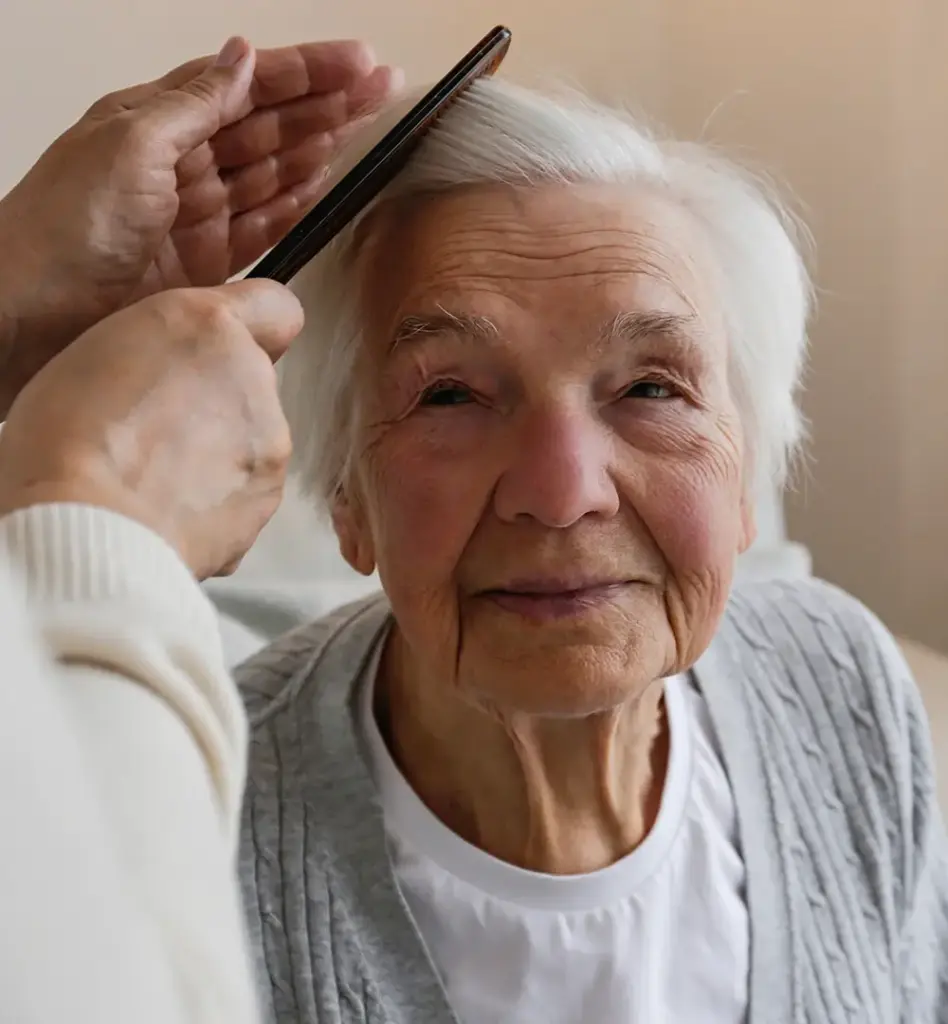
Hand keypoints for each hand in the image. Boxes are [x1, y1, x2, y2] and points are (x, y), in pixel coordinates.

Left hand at [0, 36, 398, 413]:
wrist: (33, 314)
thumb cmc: (63, 226)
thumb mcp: (130, 144)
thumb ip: (194, 103)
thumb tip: (242, 55)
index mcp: (157, 120)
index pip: (246, 83)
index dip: (305, 71)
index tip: (358, 62)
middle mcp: (180, 162)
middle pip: (268, 124)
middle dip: (326, 102)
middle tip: (380, 88)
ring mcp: (195, 215)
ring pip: (272, 172)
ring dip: (318, 146)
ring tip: (363, 125)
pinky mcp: (206, 265)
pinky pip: (262, 226)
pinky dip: (293, 204)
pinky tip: (320, 183)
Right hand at [0, 281, 302, 577]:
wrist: (92, 525)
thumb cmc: (69, 440)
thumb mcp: (99, 353)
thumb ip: (161, 351)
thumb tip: (177, 373)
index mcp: (207, 326)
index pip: (274, 306)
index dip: (251, 329)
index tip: (224, 349)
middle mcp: (252, 377)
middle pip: (253, 380)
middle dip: (218, 400)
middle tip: (159, 428)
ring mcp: (269, 439)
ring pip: (253, 436)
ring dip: (219, 451)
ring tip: (157, 477)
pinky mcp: (268, 494)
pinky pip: (247, 488)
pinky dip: (220, 498)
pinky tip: (171, 508)